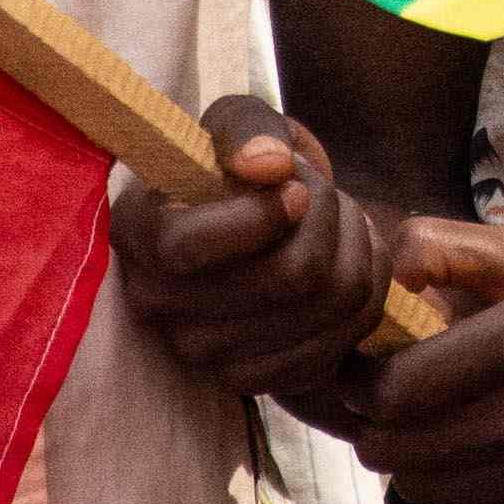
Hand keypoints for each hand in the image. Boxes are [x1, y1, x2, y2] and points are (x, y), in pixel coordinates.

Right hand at [106, 97, 400, 408]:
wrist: (250, 219)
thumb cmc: (236, 165)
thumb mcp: (235, 124)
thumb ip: (247, 130)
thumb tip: (266, 165)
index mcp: (136, 234)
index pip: (191, 247)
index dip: (262, 216)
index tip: (296, 189)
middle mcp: (157, 304)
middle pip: (288, 278)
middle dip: (330, 220)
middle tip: (326, 194)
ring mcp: (202, 353)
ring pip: (328, 306)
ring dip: (358, 250)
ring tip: (344, 220)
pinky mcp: (253, 379)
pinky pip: (340, 344)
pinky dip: (367, 294)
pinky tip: (352, 263)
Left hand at [341, 215, 503, 503]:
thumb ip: (452, 247)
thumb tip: (384, 267)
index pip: (390, 391)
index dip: (359, 380)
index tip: (364, 364)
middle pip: (394, 449)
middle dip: (379, 421)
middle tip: (397, 393)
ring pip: (425, 487)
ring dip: (420, 455)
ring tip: (449, 419)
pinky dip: (467, 482)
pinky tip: (495, 447)